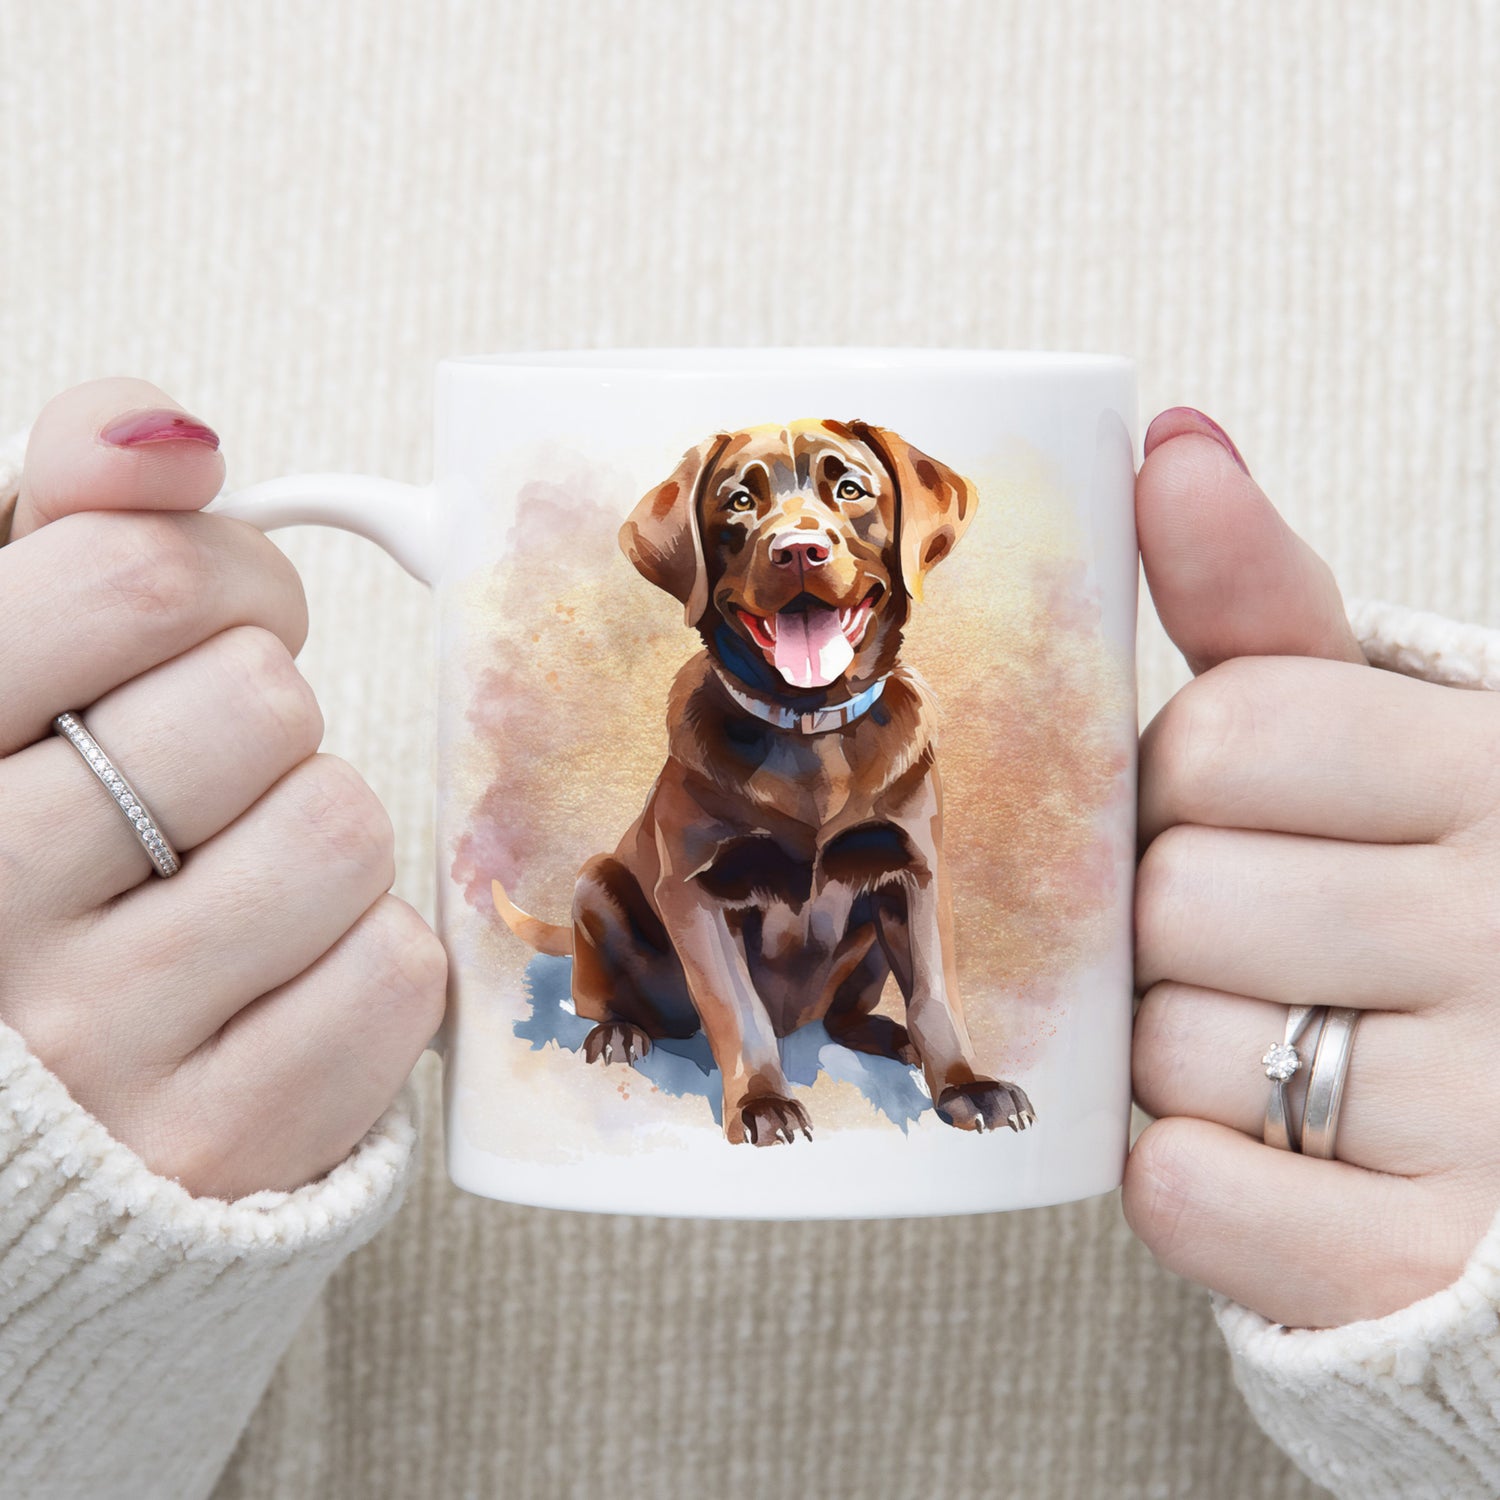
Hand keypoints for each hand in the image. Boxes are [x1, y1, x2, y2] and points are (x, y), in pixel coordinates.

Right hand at [0, 378, 445, 1199]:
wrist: (30, 1115)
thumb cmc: (29, 847)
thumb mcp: (4, 664)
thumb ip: (69, 521)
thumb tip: (173, 434)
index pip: (135, 581)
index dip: (220, 576)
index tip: (209, 620)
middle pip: (260, 701)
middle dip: (262, 712)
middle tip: (210, 769)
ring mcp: (97, 1046)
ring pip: (340, 827)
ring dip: (313, 833)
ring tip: (228, 880)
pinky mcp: (220, 1144)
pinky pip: (394, 971)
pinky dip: (361, 957)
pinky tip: (270, 980)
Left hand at [1122, 407, 1499, 1329]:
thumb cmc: (1426, 885)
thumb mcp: (1378, 726)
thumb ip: (1264, 601)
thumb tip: (1170, 441)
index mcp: (1496, 772)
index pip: (1228, 734)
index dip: (1184, 779)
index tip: (1233, 809)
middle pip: (1174, 896)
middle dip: (1168, 917)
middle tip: (1246, 938)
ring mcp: (1490, 1111)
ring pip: (1171, 1048)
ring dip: (1176, 1047)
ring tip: (1272, 1037)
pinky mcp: (1421, 1260)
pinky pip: (1190, 1193)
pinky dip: (1186, 1175)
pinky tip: (1253, 1146)